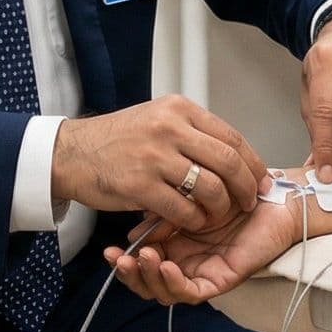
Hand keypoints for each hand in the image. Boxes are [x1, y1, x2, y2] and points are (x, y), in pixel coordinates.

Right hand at [52, 94, 267, 233]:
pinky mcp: (141, 185)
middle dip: (246, 188)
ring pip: (210, 188)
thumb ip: (191, 132)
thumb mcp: (157, 119)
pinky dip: (195, 220)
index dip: (253, 164)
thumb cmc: (115, 139)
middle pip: (228, 162)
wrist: (71, 153)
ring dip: (221, 208)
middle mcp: (170, 128)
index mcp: (179, 109)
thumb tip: (230, 156)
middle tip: (248, 203)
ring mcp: (155, 157)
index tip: (261, 181)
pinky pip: (184, 209)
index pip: (231, 137)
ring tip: (217, 215)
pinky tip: (192, 222)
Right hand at [104, 191, 305, 303]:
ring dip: (149, 278)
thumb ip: (160, 217)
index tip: (110, 250)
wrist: (270, 195)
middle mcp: (186, 263)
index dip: (123, 261)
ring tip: (142, 258)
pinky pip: (191, 291)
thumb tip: (130, 234)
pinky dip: (175, 282)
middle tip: (118, 259)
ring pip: (165, 292)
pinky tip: (167, 266)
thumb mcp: (186, 202)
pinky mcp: (220, 281)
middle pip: (148, 283)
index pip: (141, 264)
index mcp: (175, 246)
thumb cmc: (235, 194)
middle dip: (129, 275)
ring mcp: (202, 275)